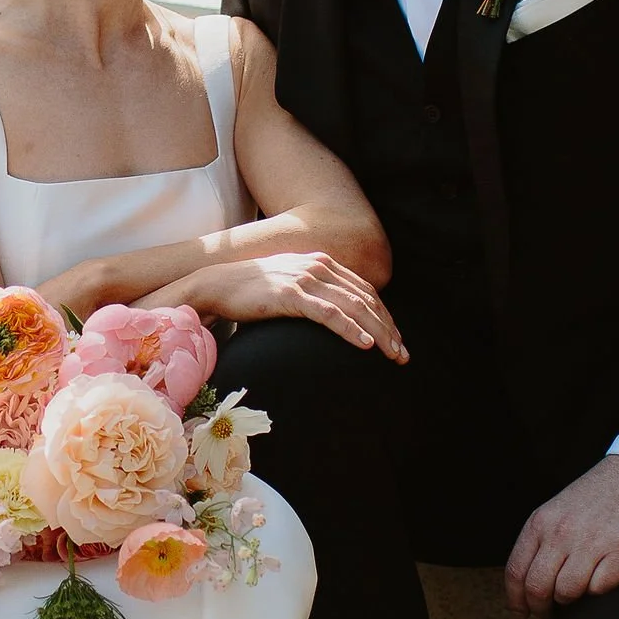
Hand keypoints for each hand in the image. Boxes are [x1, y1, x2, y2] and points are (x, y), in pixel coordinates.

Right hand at [161, 253, 407, 359]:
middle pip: (367, 299)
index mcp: (322, 264)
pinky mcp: (290, 294)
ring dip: (378, 332)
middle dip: (388, 328)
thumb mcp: (290, 286)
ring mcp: (305, 279)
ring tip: (392, 353)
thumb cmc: (251, 291)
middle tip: (402, 354)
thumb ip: (314, 294)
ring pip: (354, 307)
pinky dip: (351, 329)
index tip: (397, 341)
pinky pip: (329, 314)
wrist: (216, 284)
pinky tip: (365, 345)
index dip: (385, 317)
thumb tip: (334, 315)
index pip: (366, 291)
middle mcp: (319, 267)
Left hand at [504, 455, 618, 616]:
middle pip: (538, 588)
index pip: (516, 571)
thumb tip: (527, 581)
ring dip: (570, 599)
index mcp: (542, 522)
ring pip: (568, 592)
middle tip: (547, 613)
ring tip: (576, 593)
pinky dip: (598, 590)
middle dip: (540, 608)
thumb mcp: (557, 509)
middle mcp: (562, 533)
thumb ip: (541, 540)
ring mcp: (593, 542)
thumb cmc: (597, 495)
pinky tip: (600, 578)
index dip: (516, 599)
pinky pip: (600, 588)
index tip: (521, 612)